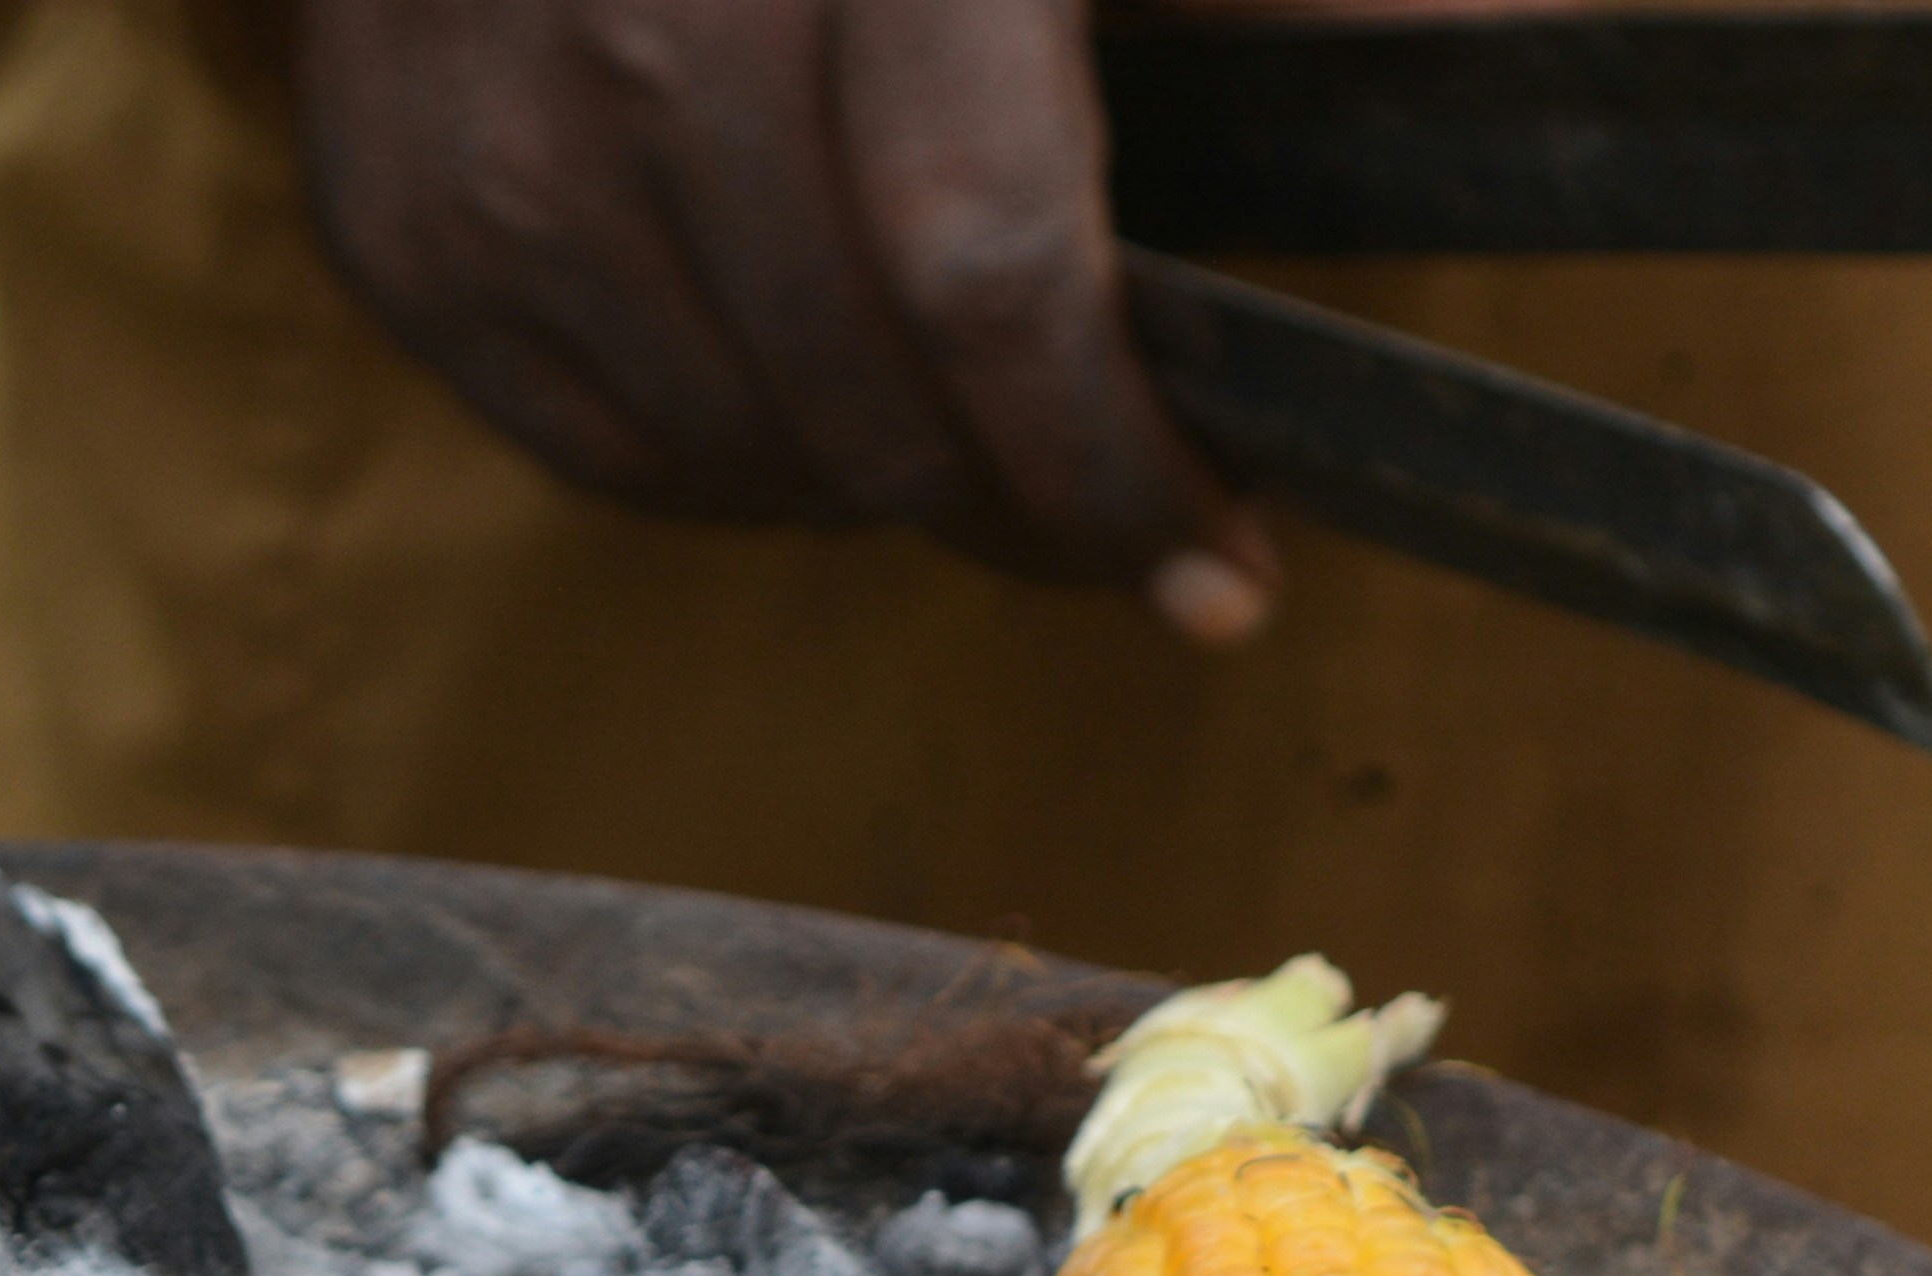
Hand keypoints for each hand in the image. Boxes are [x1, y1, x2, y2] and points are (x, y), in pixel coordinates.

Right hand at [276, 0, 1275, 635]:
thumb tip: (1536, 43)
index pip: (988, 271)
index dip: (1111, 461)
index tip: (1217, 565)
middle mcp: (653, 24)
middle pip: (864, 404)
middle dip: (1021, 508)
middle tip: (1110, 514)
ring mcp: (494, 132)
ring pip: (734, 457)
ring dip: (880, 494)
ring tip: (958, 431)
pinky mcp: (395, 213)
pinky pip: (596, 449)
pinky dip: (726, 466)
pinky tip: (804, 392)